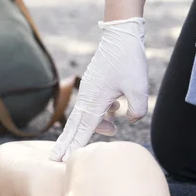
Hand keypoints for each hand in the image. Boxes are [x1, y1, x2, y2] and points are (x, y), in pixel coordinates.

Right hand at [50, 17, 147, 161]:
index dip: (75, 147)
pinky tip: (115, 108)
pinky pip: (92, 105)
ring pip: (85, 116)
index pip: (84, 130)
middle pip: (74, 126)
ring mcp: (89, 90)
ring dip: (95, 126)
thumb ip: (137, 111)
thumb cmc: (129, 60)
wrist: (120, 34)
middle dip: (66, 144)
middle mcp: (88, 97)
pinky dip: (101, 112)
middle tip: (55, 159)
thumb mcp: (140, 88)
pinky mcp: (94, 85)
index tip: (63, 160)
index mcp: (95, 101)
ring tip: (113, 129)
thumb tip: (131, 120)